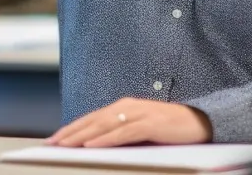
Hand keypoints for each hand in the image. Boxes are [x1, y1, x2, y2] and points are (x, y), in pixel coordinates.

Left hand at [46, 98, 212, 147]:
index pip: (92, 118)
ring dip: (82, 135)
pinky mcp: (150, 124)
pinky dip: (105, 139)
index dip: (72, 128)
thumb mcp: (141, 130)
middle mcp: (129, 106)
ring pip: (104, 125)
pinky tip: (92, 145)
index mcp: (125, 106)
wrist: (201, 122)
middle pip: (93, 120)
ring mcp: (140, 113)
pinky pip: (123, 132)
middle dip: (70, 132)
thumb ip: (122, 133)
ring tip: (64, 145)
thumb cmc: (170, 129)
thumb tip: (96, 145)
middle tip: (50, 144)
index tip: (53, 140)